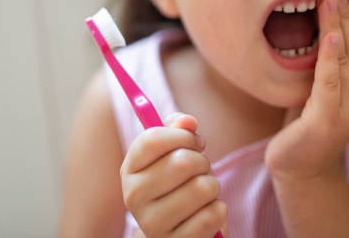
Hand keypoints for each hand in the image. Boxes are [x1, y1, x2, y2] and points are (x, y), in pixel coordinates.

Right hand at [120, 113, 228, 237]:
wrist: (176, 231)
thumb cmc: (177, 184)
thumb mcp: (173, 153)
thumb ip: (178, 130)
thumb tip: (188, 121)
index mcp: (130, 169)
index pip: (152, 139)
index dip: (182, 135)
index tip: (193, 141)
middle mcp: (133, 197)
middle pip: (182, 162)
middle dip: (202, 161)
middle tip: (200, 170)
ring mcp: (152, 224)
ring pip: (202, 188)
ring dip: (212, 186)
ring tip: (202, 193)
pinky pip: (213, 214)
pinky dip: (218, 209)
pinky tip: (205, 213)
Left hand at [264, 0, 348, 181]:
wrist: (298, 168)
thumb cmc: (304, 125)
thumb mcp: (317, 91)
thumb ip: (325, 67)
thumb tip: (319, 32)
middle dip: (344, 16)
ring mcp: (348, 112)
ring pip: (343, 60)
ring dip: (336, 27)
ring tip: (329, 1)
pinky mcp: (327, 120)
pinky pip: (329, 81)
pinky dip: (330, 57)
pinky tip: (330, 35)